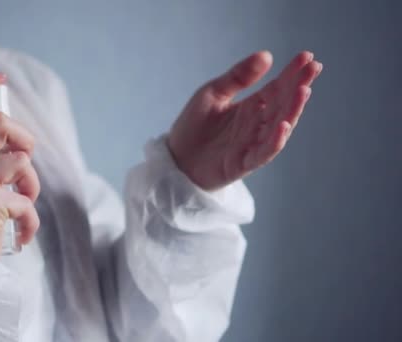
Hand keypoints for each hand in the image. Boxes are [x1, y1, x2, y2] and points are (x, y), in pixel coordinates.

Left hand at [168, 51, 321, 190]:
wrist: (175, 159)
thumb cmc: (193, 127)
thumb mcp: (212, 93)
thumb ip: (238, 77)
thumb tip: (267, 55)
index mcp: (252, 107)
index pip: (277, 88)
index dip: (292, 74)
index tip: (307, 57)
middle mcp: (257, 125)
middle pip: (283, 105)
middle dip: (299, 86)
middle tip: (313, 68)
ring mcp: (252, 144)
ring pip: (279, 127)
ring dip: (292, 110)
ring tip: (303, 91)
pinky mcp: (242, 163)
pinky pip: (263, 152)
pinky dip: (275, 141)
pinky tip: (284, 125)